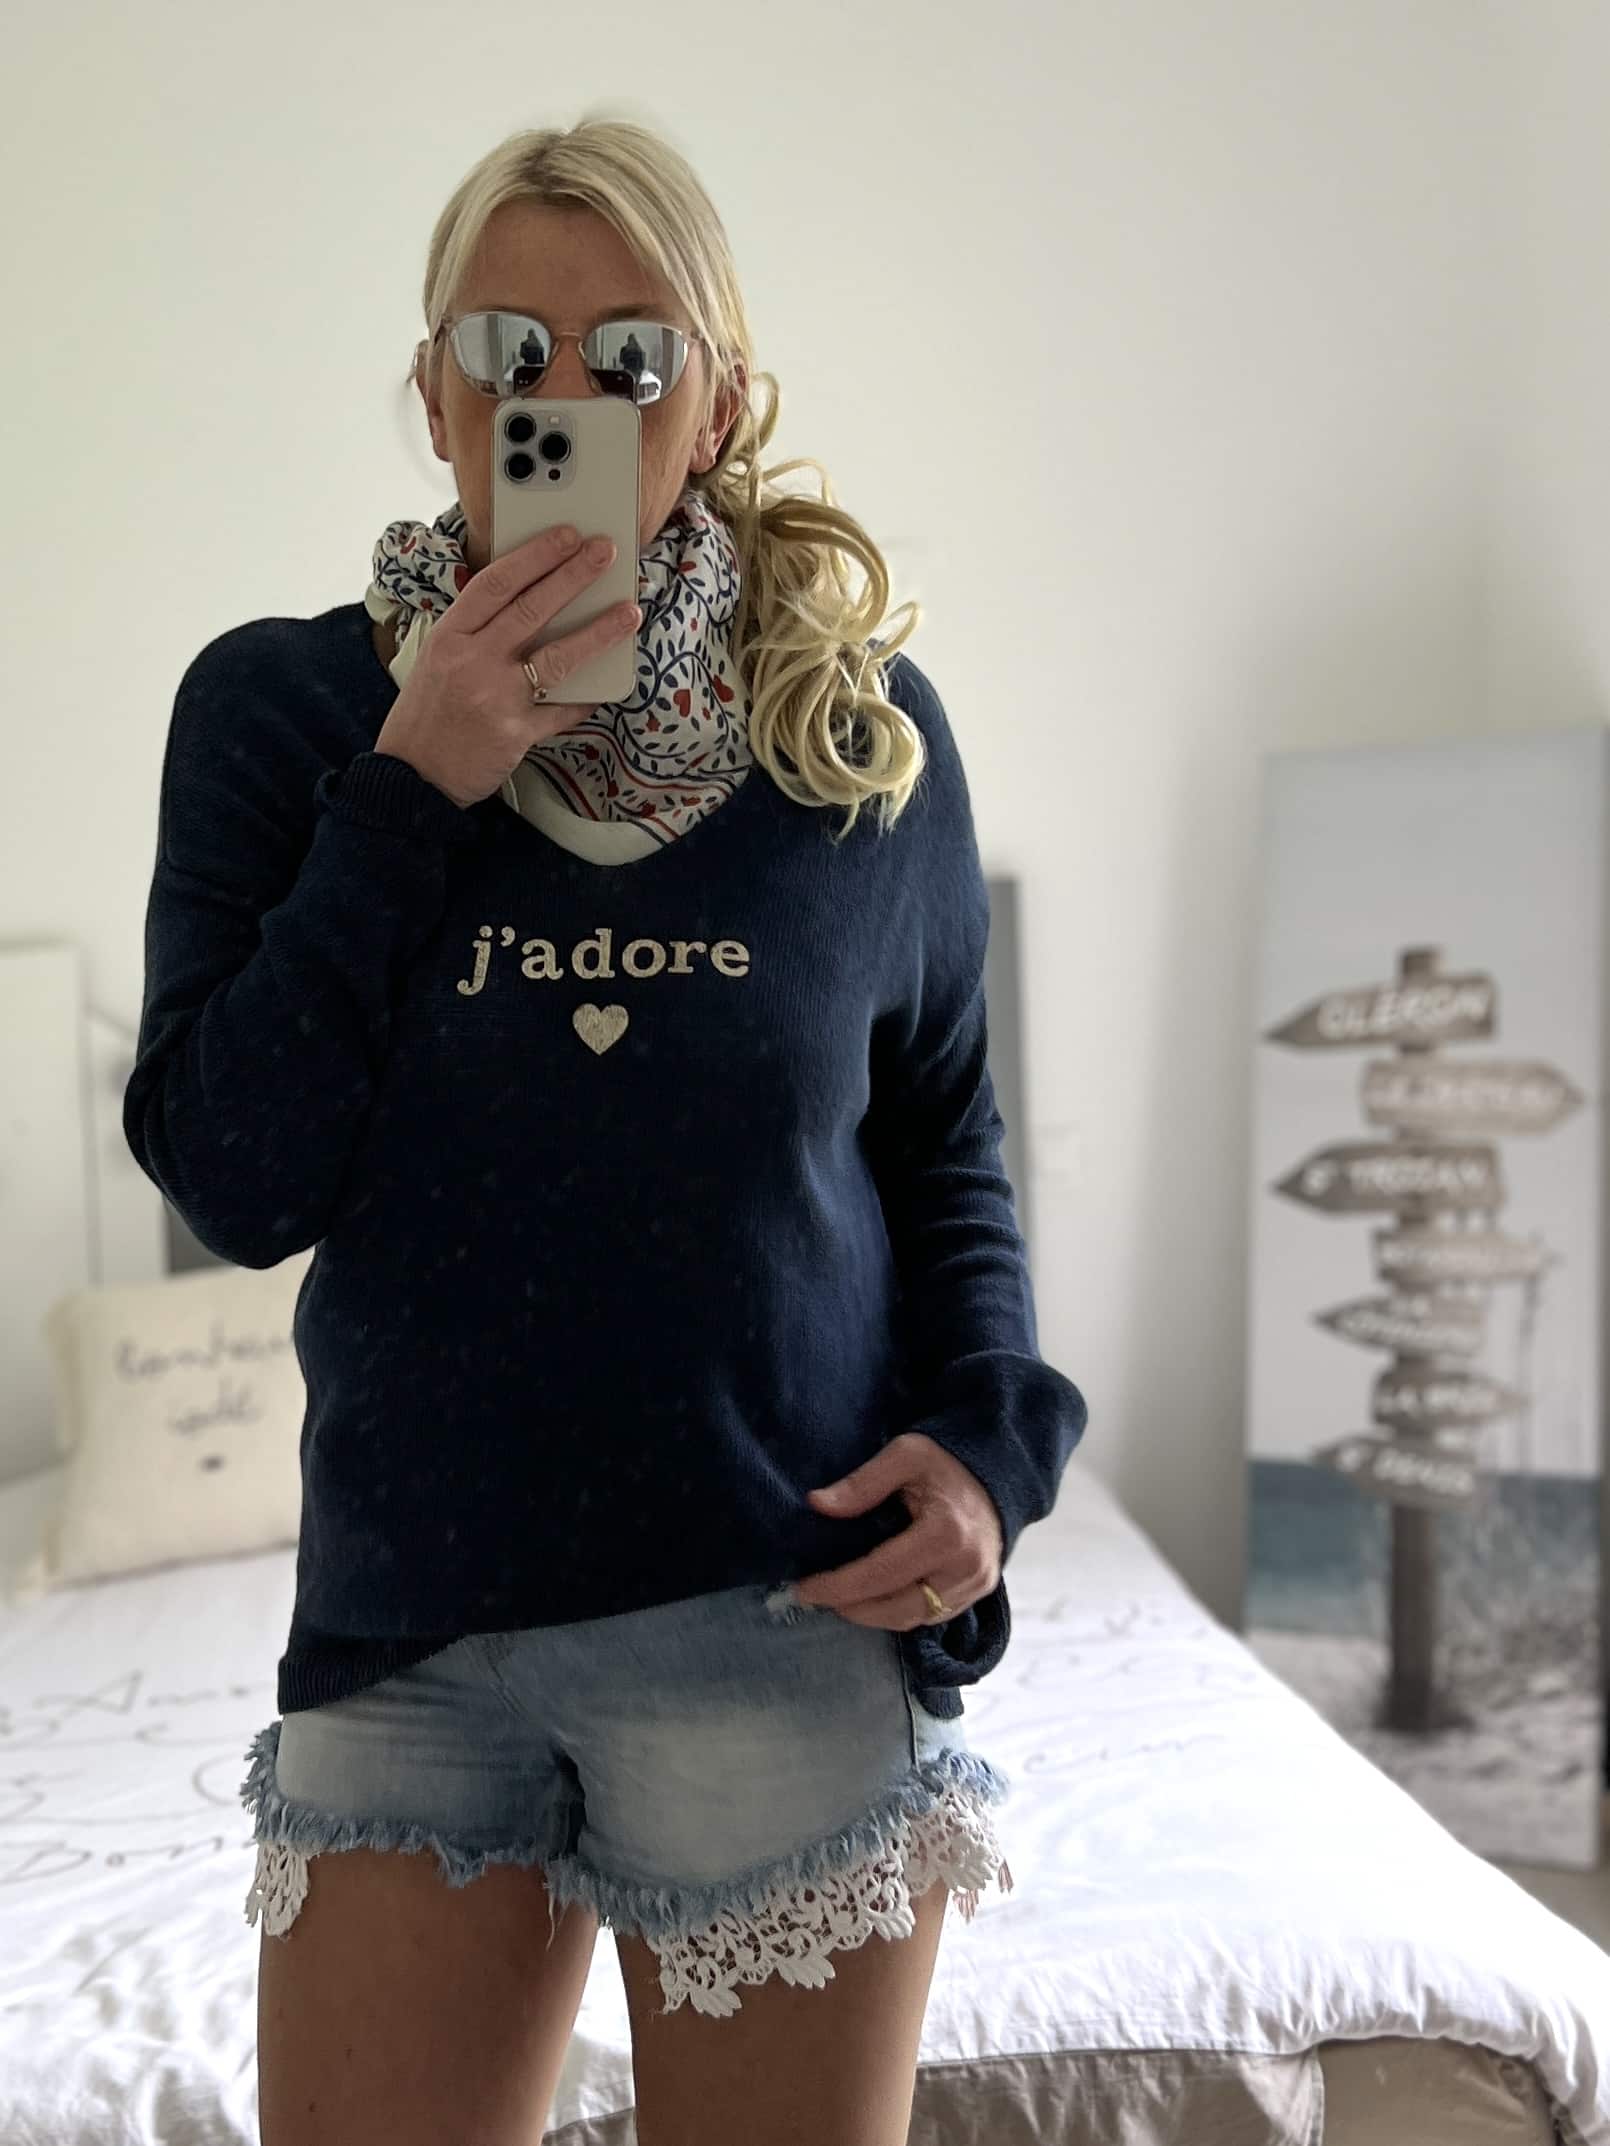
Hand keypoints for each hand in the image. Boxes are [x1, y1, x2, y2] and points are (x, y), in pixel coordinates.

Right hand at [373, 523, 641, 810]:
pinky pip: (562, 710)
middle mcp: (472, 660)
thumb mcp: (438, 659)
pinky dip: (587, 697)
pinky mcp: (516, 733)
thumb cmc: (428, 715)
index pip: (496, 583)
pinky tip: (609, 683)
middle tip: (606, 552)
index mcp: (450, 635)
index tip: (566, 536)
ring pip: (557, 657)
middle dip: (574, 575)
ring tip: (629, 612)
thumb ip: (476, 631)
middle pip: (532, 609)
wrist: (413, 777)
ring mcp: (495, 697)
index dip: (535, 555)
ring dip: (598, 632)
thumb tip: (531, 599)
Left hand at [794, 1433, 1004, 1629]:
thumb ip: (862, 1482)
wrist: (998, 1474)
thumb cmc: (947, 1462)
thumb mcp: (904, 1455)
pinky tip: (874, 1598)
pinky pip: (931, 1616)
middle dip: (851, 1608)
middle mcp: (965, 1568)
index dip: (838, 1586)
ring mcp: (976, 1585)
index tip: (804, 1588)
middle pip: (897, 1608)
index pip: (881, 1574)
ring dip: (873, 1615)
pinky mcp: (979, 1593)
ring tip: (840, 1599)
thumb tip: (818, 1505)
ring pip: (913, 1618)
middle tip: (816, 1597)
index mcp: (946, 1534)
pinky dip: (898, 1612)